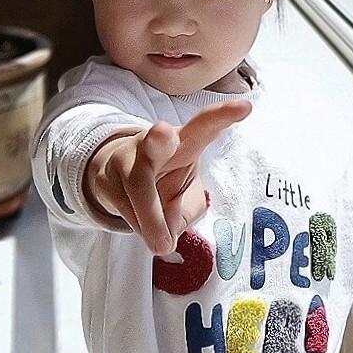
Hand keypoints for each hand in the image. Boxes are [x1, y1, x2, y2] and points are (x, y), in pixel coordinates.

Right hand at [83, 100, 251, 254]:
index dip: (224, 115)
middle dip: (159, 138)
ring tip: (163, 246)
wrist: (117, 177)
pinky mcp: (107, 179)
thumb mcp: (184, 196)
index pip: (205, 125)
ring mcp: (128, 160)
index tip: (246, 106)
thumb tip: (167, 233)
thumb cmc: (164, 181)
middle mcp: (154, 145)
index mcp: (185, 141)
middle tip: (162, 132)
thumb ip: (184, 213)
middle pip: (157, 141)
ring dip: (150, 215)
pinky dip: (142, 229)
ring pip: (138, 185)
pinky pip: (127, 210)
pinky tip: (153, 236)